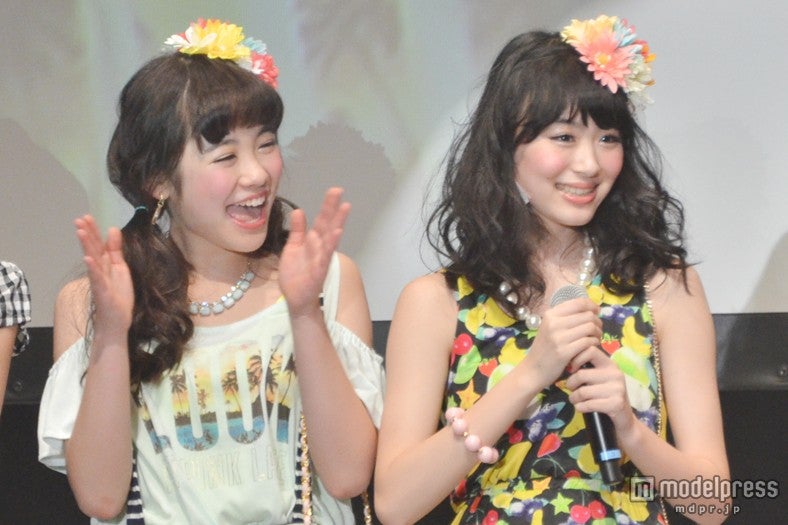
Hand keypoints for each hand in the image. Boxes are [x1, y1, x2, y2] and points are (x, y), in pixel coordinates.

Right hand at [75, 215, 133, 334]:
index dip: (94, 231)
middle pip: (93, 249)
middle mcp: (100, 271)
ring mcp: (100, 281)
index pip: (98, 244)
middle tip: (80, 219)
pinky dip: (93, 268)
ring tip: (81, 232)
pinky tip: (88, 258)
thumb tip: (113, 230)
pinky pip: (97, 278)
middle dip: (87, 234)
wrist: (115, 322)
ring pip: (93, 260)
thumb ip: (116, 250)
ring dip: (87, 246)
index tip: (87, 216)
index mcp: (106, 265)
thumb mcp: (120, 269)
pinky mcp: (103, 292)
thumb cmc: (117, 296)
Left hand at [279, 188, 349, 315]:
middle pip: (328, 225)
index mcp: (313, 241)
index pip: (322, 220)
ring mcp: (321, 259)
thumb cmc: (296, 274)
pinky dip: (330, 246)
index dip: (328, 206)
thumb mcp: (293, 247)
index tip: (335, 191)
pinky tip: (335, 235)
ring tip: (343, 209)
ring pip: (330, 239)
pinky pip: (325, 257)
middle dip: (333, 209)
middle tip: (339, 191)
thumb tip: (299, 210)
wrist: (296, 299)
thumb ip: (298, 230)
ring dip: (337, 224)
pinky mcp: (318, 271)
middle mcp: (319, 248)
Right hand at [524, 297, 600, 388]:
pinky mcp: (564, 352)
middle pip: (587, 315)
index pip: (578, 303)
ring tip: (595, 339)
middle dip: (597, 322)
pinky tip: (592, 347)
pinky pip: (588, 342)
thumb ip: (565, 317)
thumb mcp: (549, 328)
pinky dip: (594, 343)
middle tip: (597, 330)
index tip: (596, 312)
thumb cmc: (544, 348)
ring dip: (598, 333)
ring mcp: (558, 337)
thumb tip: (590, 309)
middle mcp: (554, 323)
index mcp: (550, 314)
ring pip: (590, 327)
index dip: (592, 305)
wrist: (533, 370)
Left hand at [565, 347, 635, 435]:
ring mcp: (617, 389)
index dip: (576, 358)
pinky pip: (588, 404)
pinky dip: (580, 407)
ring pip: (582, 391)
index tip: (572, 369)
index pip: (590, 350)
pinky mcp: (616, 403)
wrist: (624, 418)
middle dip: (571, 384)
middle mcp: (615, 374)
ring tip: (575, 400)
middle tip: (571, 389)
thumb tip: (567, 363)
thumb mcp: (599, 378)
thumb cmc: (606, 396)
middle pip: (581, 374)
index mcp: (610, 364)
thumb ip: (587, 369)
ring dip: (574, 398)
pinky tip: (581, 408)